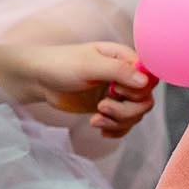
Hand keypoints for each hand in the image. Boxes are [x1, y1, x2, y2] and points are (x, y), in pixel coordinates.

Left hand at [9, 42, 157, 138]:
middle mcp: (124, 76)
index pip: (150, 78)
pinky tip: (99, 128)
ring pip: (135, 115)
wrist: (38, 79)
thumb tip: (145, 81)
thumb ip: (118, 71)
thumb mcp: (89, 66)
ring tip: (94, 120)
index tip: (116, 89)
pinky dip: (114, 130)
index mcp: (124, 59)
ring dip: (117, 122)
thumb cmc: (60, 65)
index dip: (138, 90)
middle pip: (144, 101)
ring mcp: (116, 93)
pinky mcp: (107, 108)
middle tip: (102, 108)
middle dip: (125, 111)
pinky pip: (123, 124)